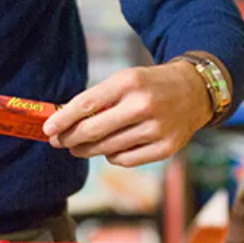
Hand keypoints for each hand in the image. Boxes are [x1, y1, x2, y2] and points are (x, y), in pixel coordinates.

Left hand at [43, 61, 212, 167]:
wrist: (195, 91)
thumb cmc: (150, 86)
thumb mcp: (125, 80)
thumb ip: (97, 99)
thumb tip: (62, 123)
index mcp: (130, 82)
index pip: (86, 104)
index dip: (63, 120)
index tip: (48, 129)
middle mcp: (144, 105)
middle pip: (93, 131)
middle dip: (69, 139)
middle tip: (58, 142)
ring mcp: (157, 128)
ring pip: (106, 149)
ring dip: (87, 150)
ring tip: (78, 147)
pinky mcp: (165, 148)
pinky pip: (124, 160)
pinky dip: (112, 156)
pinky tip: (110, 149)